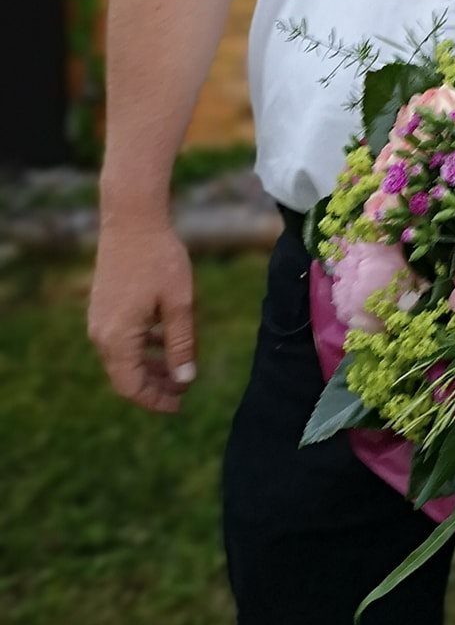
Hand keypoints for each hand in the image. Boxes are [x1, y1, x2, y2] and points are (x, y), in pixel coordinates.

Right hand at [88, 214, 197, 413]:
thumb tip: (184, 379)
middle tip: (184, 390)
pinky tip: (167, 339)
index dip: (156, 401)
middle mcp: (101, 334)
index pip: (132, 387)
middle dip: (155, 386)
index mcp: (118, 339)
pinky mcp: (104, 307)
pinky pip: (121, 339)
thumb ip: (182, 344)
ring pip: (124, 358)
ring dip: (151, 366)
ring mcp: (99, 320)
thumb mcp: (180, 304)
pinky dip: (143, 346)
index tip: (181, 405)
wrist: (132, 219)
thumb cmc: (160, 259)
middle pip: (125, 376)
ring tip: (180, 368)